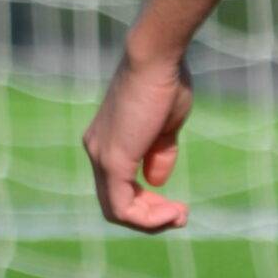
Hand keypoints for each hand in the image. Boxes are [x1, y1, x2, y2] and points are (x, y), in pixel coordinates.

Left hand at [82, 44, 192, 232]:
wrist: (157, 56)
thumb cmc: (166, 80)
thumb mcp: (167, 124)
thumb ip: (160, 152)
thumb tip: (155, 181)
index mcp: (108, 139)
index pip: (119, 185)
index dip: (148, 202)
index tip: (176, 204)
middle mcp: (96, 149)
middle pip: (115, 201)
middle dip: (150, 215)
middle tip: (181, 215)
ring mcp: (101, 155)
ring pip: (117, 209)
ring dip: (150, 221)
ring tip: (179, 216)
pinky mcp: (112, 160)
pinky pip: (123, 207)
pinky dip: (147, 218)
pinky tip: (171, 212)